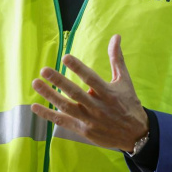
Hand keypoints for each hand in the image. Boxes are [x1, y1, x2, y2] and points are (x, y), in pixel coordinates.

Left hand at [31, 34, 148, 151]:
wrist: (136, 135)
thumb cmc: (129, 104)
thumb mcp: (124, 81)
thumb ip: (117, 59)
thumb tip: (116, 36)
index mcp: (108, 93)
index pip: (91, 78)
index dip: (78, 68)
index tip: (65, 57)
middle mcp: (97, 106)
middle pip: (75, 93)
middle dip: (58, 81)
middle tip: (44, 70)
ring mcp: (89, 119)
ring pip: (66, 107)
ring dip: (49, 95)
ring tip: (36, 83)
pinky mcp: (83, 130)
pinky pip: (62, 121)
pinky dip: (48, 115)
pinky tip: (35, 106)